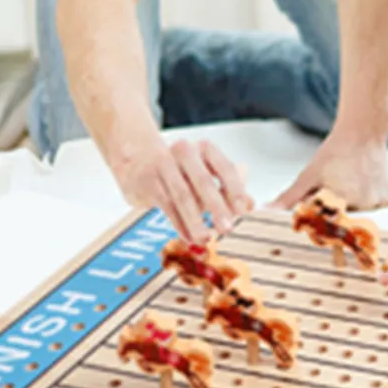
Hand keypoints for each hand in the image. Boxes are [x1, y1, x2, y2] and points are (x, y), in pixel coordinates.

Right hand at [112, 137, 252, 241]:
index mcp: (205, 148)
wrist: (136, 156)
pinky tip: (188, 237)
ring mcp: (164, 164)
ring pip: (182, 196)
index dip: (236, 190)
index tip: (245, 211)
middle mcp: (185, 152)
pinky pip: (166, 205)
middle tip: (227, 229)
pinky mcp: (148, 180)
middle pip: (203, 182)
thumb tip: (251, 205)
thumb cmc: (180, 168)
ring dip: (195, 220)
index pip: (225, 168)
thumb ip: (228, 188)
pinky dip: (179, 223)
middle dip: (217, 208)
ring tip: (206, 239)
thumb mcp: (206, 173)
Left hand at [270, 133, 387, 210]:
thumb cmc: (334, 152)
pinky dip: (369, 197)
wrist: (364, 131)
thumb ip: (289, 198)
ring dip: (352, 201)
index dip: (322, 208)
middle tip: (339, 180)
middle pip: (342, 216)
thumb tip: (266, 211)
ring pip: (359, 212)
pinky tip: (365, 179)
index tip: (324, 192)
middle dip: (336, 204)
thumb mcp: (309, 176)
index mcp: (341, 199)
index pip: (325, 219)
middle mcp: (363, 204)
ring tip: (352, 177)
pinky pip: (375, 206)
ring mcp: (378, 202)